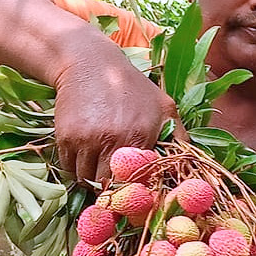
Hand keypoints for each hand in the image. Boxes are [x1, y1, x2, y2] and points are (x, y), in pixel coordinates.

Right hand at [52, 45, 178, 183]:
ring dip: (92, 178)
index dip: (135, 192)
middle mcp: (111, 140)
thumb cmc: (132, 87)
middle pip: (108, 186)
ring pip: (85, 180)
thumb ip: (180, 138)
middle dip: (112, 187)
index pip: (136, 184)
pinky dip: (76, 166)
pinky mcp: (65, 138)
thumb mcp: (164, 107)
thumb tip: (190, 167)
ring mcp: (85, 140)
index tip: (134, 192)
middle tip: (115, 180)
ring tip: (100, 162)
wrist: (89, 62)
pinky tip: (85, 151)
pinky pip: (69, 168)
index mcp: (139, 136)